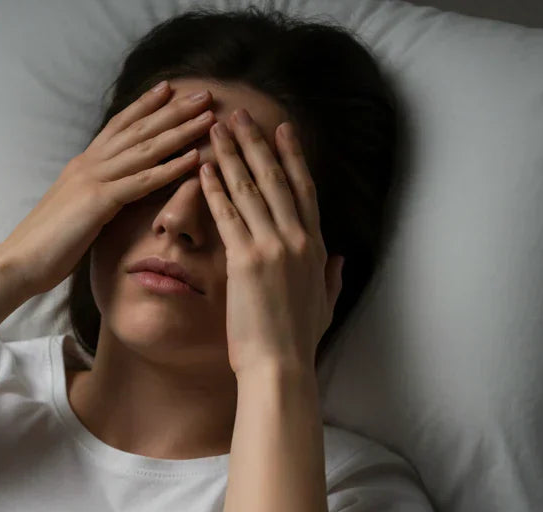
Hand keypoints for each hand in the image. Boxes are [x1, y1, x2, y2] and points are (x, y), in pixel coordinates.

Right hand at [0, 80, 215, 296]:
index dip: (144, 106)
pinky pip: (141, 181)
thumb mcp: (76, 211)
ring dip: (180, 131)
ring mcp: (93, 180)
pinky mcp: (98, 201)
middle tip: (203, 93)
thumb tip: (110, 195)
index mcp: (83, 165)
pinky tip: (193, 159)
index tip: (168, 89)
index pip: (118, 126)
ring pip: (145, 148)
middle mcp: (89, 164)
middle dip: (173, 109)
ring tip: (208, 115)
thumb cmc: (47, 244)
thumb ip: (94, 196)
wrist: (20, 260)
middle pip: (137, 129)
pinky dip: (169, 168)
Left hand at [199, 109, 343, 377]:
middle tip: (239, 114)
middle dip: (256, 142)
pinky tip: (203, 166)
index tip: (281, 129)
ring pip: (249, 189)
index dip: (292, 156)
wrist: (280, 366)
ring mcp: (272, 247)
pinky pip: (227, 214)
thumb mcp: (326, 305)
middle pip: (275, 178)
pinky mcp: (246, 260)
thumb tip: (338, 258)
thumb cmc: (299, 343)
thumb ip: (332, 277)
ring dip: (231, 154)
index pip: (303, 190)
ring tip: (216, 128)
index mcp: (314, 248)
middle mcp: (296, 239)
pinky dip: (214, 187)